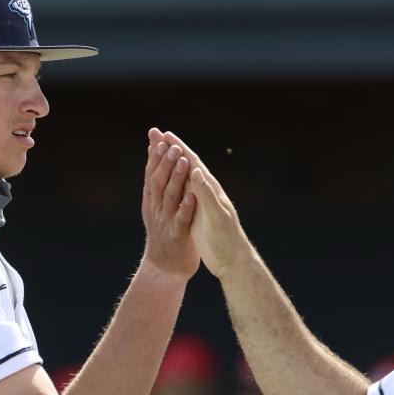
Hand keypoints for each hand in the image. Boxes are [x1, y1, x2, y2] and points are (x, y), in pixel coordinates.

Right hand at [141, 129, 198, 279]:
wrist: (165, 268)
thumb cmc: (165, 235)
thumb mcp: (157, 208)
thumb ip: (157, 184)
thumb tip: (153, 160)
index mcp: (154, 200)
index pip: (153, 171)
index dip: (155, 152)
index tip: (156, 133)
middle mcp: (158, 208)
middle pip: (159, 180)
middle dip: (164, 160)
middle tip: (168, 142)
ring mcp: (167, 221)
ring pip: (171, 196)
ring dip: (176, 177)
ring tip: (181, 160)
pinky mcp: (179, 235)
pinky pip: (182, 219)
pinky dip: (186, 206)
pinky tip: (192, 195)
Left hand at [147, 129, 249, 279]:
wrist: (233, 261)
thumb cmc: (215, 237)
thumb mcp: (200, 213)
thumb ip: (195, 193)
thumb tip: (186, 176)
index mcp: (203, 192)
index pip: (187, 167)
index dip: (174, 151)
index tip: (160, 136)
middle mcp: (211, 194)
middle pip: (194, 168)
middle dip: (179, 150)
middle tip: (164, 133)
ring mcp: (217, 206)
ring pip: (202, 181)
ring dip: (191, 165)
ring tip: (178, 149)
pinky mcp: (219, 219)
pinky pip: (209, 202)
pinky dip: (202, 189)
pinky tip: (195, 177)